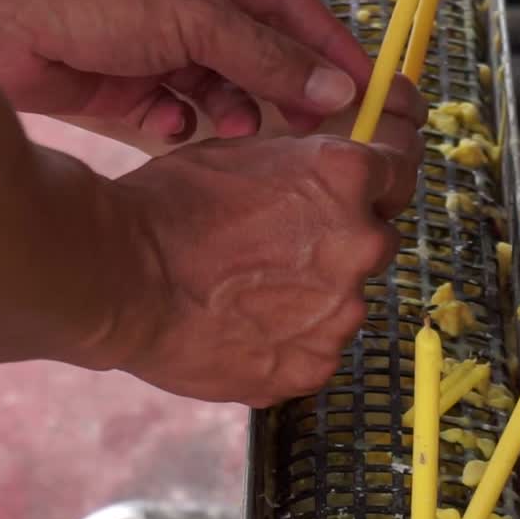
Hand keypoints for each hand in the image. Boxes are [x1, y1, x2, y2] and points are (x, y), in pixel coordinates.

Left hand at [0, 0, 424, 141]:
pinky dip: (177, 123)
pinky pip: (172, 110)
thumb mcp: (192, 14)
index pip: (288, 5)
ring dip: (229, 112)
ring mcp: (152, 42)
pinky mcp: (121, 82)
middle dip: (279, 89)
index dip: (329, 47)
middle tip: (309, 130)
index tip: (366, 87)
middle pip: (255, 51)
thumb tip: (336, 88)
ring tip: (235, 133)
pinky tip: (171, 128)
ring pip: (216, 87)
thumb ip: (266, 56)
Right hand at [103, 131, 421, 407]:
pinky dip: (290, 340)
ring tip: (248, 292)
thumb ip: (304, 167)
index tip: (367, 188)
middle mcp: (358, 242)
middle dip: (341, 241)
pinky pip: (316, 348)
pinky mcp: (313, 365)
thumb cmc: (168, 206)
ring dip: (314, 294)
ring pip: (345, 300)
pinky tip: (244, 326)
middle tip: (283, 246)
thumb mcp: (243, 153)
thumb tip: (326, 177)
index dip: (378, 180)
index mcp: (345, 178)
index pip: (399, 170)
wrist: (121, 276)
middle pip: (375, 240)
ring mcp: (340, 311)